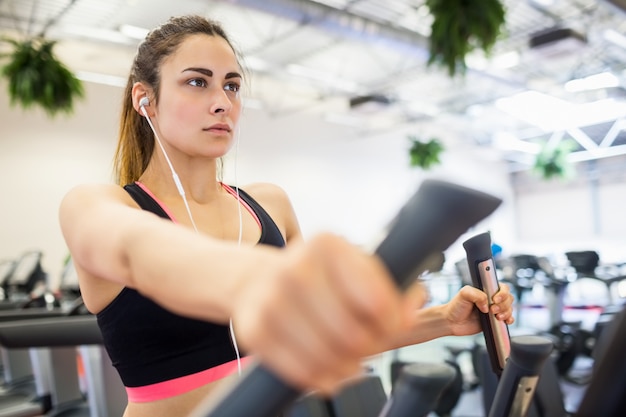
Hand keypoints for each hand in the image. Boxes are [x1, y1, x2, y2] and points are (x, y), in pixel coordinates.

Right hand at [232, 233, 420, 394]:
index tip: (390, 327)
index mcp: (327, 245)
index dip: (391, 324)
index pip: (375, 300)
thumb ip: (392, 290)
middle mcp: (295, 268)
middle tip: (369, 346)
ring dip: (347, 368)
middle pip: (352, 335)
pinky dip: (321, 378)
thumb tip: (410, 311)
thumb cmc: (318, 278)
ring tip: (350, 359)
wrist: (258, 282)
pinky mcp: (254, 331)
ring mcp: (270, 300)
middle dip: (369, 349)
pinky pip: (301, 372)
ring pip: (328, 358)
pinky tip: (327, 368)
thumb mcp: (357, 270)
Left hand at [444, 283, 514, 336]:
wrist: (452, 322)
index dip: (502, 293)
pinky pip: (508, 319)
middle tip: (492, 309)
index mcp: (486, 290)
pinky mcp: (494, 320)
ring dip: (506, 312)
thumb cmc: (456, 306)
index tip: (495, 299)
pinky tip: (504, 321)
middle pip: (508, 298)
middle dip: (503, 305)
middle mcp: (492, 299)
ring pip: (509, 308)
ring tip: (496, 316)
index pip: (502, 287)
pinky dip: (509, 319)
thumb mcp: (464, 294)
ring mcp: (494, 310)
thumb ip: (476, 295)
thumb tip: (487, 304)